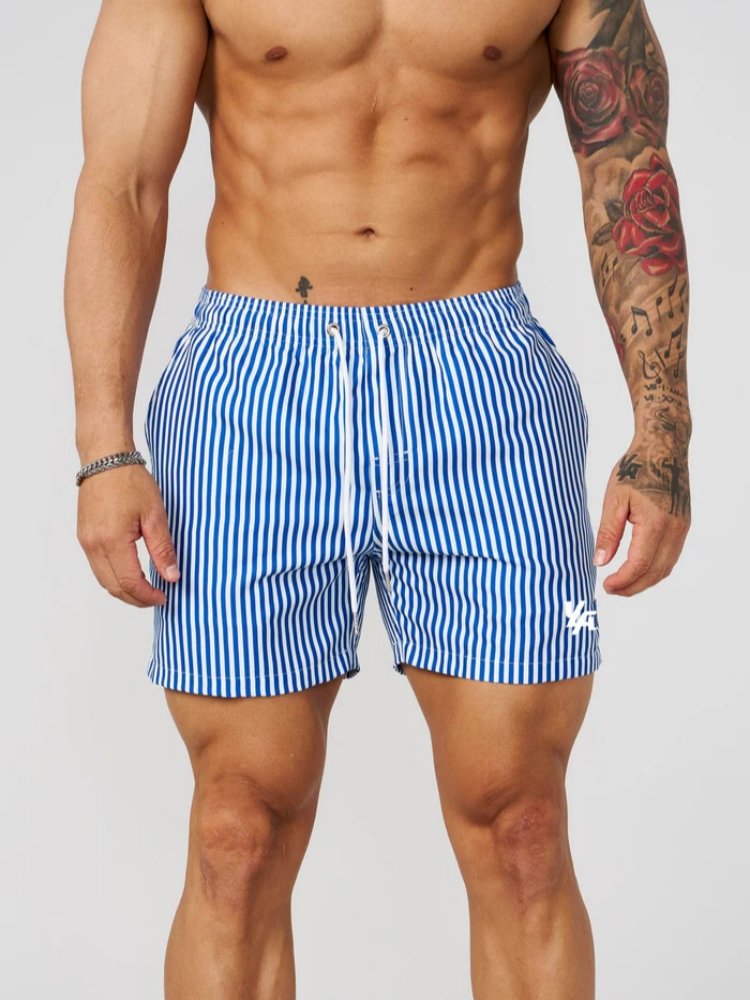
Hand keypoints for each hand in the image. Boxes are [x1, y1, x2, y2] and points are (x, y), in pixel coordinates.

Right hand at [76, 464, 178, 606]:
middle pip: (113, 587)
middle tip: (156, 598)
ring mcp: (85, 541)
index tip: (164, 596)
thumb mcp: (154, 515)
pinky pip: (97, 566)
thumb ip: (162, 549)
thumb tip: (171, 576)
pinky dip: (113, 576)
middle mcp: (94, 545)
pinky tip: (129, 573)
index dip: (147, 595)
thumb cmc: (130, 481)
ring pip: (103, 579)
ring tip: (145, 589)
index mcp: (112, 541)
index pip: (129, 582)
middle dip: (135, 598)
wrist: (105, 459)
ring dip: (123, 589)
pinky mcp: (84, 535)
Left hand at [593, 436, 690, 596]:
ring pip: (666, 567)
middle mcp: (674, 529)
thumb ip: (608, 532)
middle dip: (633, 586)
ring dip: (645, 580)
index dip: (622, 580)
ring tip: (622, 582)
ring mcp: (682, 528)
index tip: (606, 585)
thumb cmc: (636, 469)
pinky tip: (638, 568)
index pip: (639, 564)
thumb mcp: (614, 499)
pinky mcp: (684, 525)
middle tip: (611, 589)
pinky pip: (671, 556)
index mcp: (656, 523)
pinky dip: (655, 568)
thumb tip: (600, 562)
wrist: (664, 448)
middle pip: (656, 572)